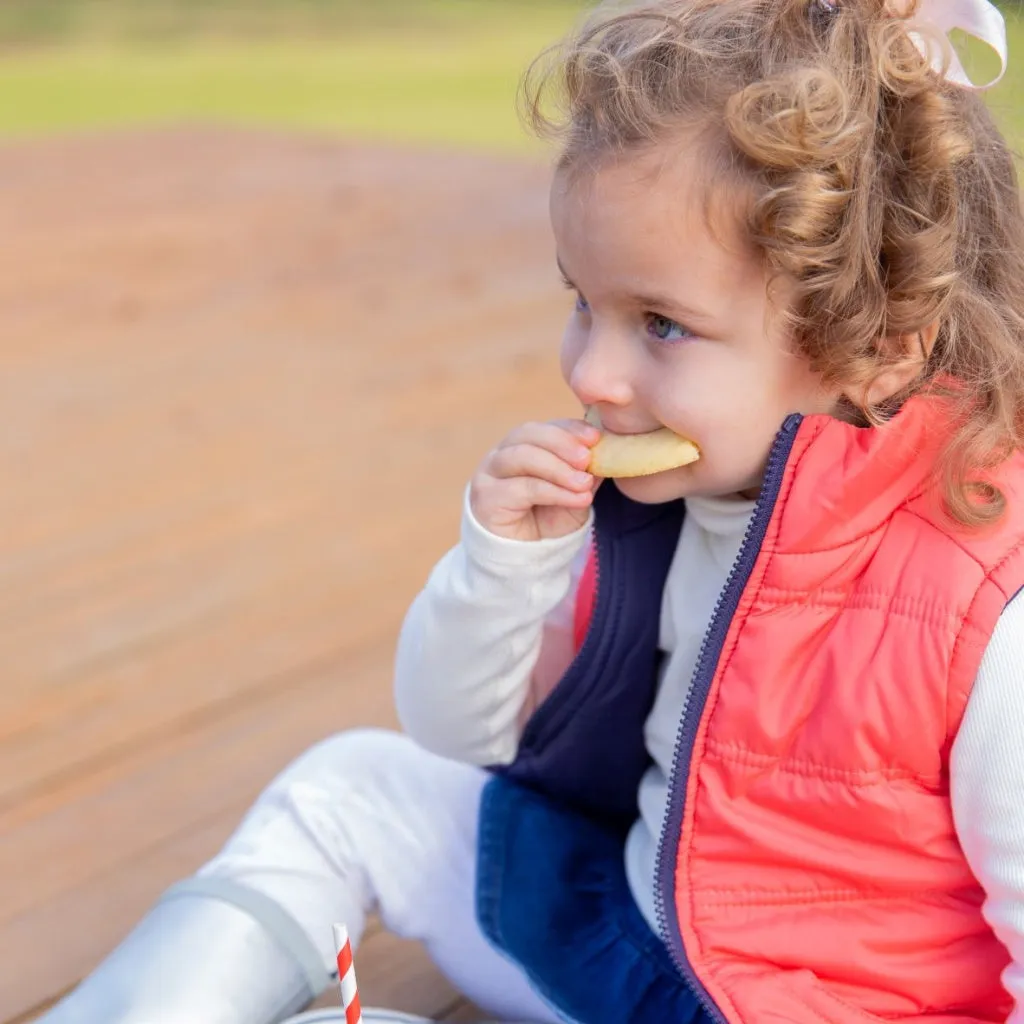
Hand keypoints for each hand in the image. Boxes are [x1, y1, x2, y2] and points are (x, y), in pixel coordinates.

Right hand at [470, 419, 600, 540]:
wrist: (525, 559)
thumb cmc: (548, 521)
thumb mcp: (574, 493)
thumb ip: (585, 472)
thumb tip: (606, 452)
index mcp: (523, 446)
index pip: (545, 427)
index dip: (570, 429)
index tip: (596, 437)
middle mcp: (502, 454)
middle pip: (528, 433)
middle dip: (562, 442)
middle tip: (587, 458)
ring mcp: (490, 474)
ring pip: (523, 457)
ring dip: (558, 468)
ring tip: (584, 483)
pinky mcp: (486, 497)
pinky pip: (523, 488)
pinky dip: (554, 491)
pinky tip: (576, 499)